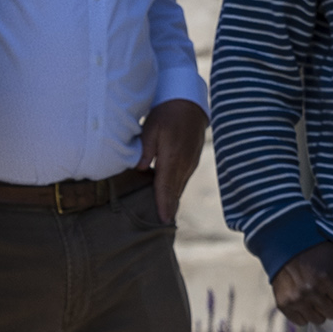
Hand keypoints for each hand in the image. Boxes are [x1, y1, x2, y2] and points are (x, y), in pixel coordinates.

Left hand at [138, 99, 206, 224]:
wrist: (188, 104)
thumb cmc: (166, 114)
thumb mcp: (151, 128)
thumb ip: (145, 150)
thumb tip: (140, 169)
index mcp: (173, 158)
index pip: (166, 187)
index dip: (164, 205)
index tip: (163, 221)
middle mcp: (184, 164)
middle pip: (175, 192)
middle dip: (169, 208)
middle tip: (161, 227)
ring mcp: (190, 163)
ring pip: (179, 187)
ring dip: (172, 200)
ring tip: (164, 216)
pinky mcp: (191, 160)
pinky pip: (182, 179)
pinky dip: (175, 190)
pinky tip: (169, 196)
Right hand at [272, 242, 332, 326]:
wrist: (283, 246)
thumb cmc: (314, 247)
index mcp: (326, 277)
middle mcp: (310, 291)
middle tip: (328, 295)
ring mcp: (296, 299)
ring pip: (318, 320)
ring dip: (319, 311)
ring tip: (317, 300)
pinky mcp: (283, 305)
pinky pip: (300, 322)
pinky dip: (304, 315)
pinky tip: (305, 304)